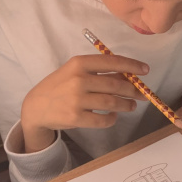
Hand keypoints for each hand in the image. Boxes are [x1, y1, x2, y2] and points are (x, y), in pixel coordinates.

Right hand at [20, 54, 147, 151]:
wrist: (36, 107)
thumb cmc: (59, 86)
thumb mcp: (75, 73)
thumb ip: (98, 73)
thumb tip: (128, 75)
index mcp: (79, 63)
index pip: (112, 62)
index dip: (132, 66)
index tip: (146, 70)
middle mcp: (79, 79)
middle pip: (115, 84)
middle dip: (133, 90)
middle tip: (141, 94)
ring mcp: (77, 99)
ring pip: (112, 103)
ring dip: (126, 105)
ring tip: (130, 106)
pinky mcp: (76, 117)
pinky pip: (103, 120)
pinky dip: (112, 119)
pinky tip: (112, 116)